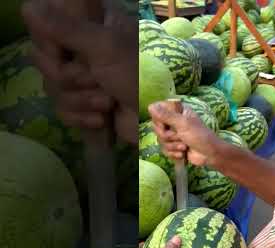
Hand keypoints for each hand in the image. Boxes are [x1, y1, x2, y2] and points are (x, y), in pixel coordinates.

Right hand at [22, 0, 137, 142]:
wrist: (157, 119)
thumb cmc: (138, 75)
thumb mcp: (105, 46)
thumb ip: (66, 27)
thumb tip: (28, 7)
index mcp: (90, 27)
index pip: (45, 27)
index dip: (49, 45)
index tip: (62, 53)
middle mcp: (83, 50)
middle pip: (44, 60)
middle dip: (71, 78)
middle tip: (97, 80)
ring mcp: (84, 79)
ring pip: (52, 88)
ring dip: (82, 100)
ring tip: (108, 102)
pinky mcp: (86, 105)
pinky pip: (62, 110)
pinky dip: (81, 117)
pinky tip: (102, 119)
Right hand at [149, 103, 221, 166]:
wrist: (210, 155)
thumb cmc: (200, 136)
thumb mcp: (183, 124)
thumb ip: (166, 115)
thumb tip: (150, 107)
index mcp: (177, 111)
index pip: (157, 110)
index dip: (158, 119)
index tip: (165, 124)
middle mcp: (174, 121)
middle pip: (156, 127)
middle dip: (168, 136)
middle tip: (179, 137)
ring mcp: (173, 134)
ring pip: (160, 140)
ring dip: (173, 146)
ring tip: (184, 146)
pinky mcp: (174, 146)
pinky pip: (164, 150)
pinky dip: (174, 153)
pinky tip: (183, 153)